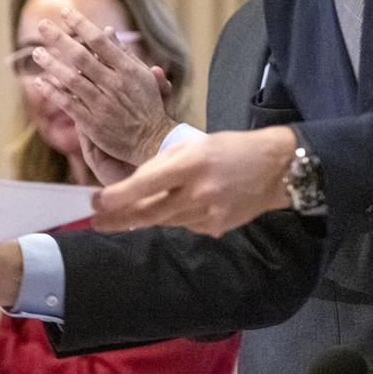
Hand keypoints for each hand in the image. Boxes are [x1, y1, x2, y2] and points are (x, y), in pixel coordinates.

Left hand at [30, 11, 178, 168]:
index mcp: (127, 70)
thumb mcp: (142, 75)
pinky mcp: (92, 122)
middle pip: (81, 57)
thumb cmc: (147, 104)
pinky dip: (52, 92)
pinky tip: (39, 81)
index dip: (81, 24)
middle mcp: (114, 84)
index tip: (66, 12)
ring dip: (51, 64)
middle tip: (42, 25)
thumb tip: (107, 30)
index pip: (100, 41)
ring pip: (71, 79)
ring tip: (36, 52)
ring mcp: (102, 104)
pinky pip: (67, 103)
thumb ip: (123, 53)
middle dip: (60, 39)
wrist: (152, 141)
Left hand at [90, 125, 296, 234]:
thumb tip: (132, 186)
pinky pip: (183, 225)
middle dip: (117, 218)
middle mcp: (198, 192)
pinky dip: (174, 217)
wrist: (277, 169)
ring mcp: (208, 214)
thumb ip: (162, 165)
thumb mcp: (193, 145)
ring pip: (163, 221)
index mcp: (191, 164)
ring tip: (122, 216)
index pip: (145, 184)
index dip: (117, 197)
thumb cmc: (229, 150)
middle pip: (148, 213)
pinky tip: (181, 205)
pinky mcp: (215, 227)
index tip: (96, 202)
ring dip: (142, 218)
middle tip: (96, 221)